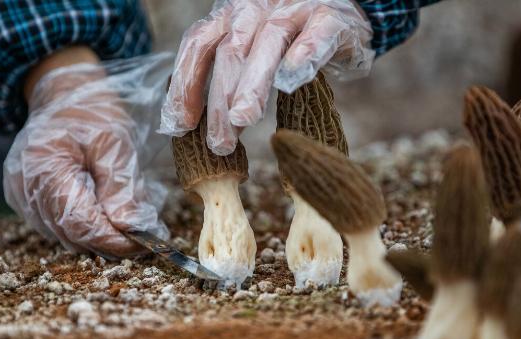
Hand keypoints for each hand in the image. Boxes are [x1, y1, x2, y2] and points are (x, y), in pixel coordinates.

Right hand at [4, 50, 170, 257]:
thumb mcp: (114, 142)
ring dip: (99, 238)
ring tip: (132, 231)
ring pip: (65, 236)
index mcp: (44, 166)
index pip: (79, 221)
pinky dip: (86, 228)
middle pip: (71, 234)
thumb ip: (120, 187)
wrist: (61, 95)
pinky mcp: (27, 200)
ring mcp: (22, 196)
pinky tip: (108, 218)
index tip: (145, 244)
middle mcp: (25, 187)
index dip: (113, 239)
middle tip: (145, 240)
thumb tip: (131, 228)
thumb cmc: (90, 112)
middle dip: (110, 241)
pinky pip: (59, 227)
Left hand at [159, 0, 373, 154]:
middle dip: (220, 100)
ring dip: (253, 84)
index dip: (185, 85)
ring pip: (269, 43)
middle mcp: (257, 8)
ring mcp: (294, 9)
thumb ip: (226, 76)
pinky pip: (317, 34)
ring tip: (242, 119)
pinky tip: (290, 81)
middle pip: (230, 51)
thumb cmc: (291, 38)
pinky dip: (304, 54)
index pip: (198, 46)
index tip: (180, 126)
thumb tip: (186, 122)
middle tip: (218, 143)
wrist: (341, 10)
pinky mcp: (330, 17)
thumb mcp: (251, 49)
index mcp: (232, 17)